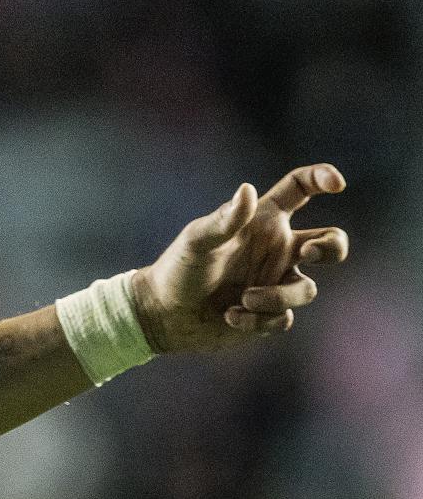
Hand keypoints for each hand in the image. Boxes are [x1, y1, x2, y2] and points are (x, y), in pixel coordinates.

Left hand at [129, 163, 350, 355]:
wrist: (161, 314)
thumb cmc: (178, 269)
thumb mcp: (197, 241)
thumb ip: (224, 220)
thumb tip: (247, 190)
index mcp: (263, 222)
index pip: (300, 190)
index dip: (322, 178)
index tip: (337, 184)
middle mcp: (276, 250)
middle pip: (329, 241)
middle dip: (333, 246)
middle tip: (307, 252)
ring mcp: (275, 283)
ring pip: (306, 290)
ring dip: (277, 296)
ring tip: (243, 298)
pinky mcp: (268, 315)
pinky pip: (284, 319)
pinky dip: (259, 320)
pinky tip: (230, 316)